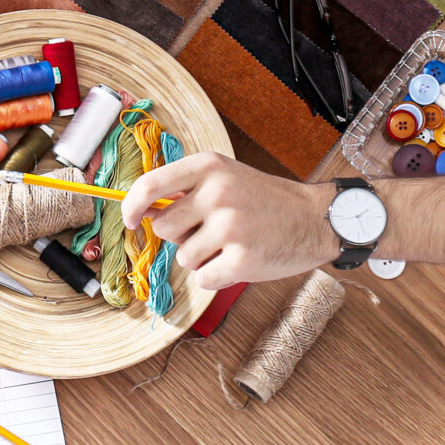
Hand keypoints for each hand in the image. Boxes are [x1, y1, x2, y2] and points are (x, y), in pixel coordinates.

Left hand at [124, 152, 333, 287]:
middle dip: (179, 236)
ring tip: (231, 244)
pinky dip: (217, 276)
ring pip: (183, 257)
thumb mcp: (225, 176)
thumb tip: (143, 211)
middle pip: (162, 228)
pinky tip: (240, 260)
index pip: (150, 186)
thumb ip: (185, 189)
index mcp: (209, 166)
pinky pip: (204, 278)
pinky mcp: (243, 259)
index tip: (130, 220)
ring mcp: (231, 227)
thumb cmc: (263, 199)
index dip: (131, 207)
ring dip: (201, 258)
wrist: (314, 219)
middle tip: (210, 230)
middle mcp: (218, 193)